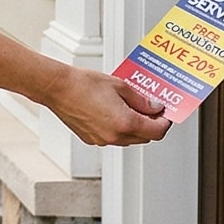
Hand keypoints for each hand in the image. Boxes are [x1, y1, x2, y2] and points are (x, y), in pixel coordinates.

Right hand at [49, 67, 172, 146]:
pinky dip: (119, 129)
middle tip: (151, 109)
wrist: (58, 88)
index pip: (157, 132)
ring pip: (128, 139)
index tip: (164, 114)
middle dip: (151, 125)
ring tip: (131, 108)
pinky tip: (114, 112)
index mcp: (125, 123)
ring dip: (135, 128)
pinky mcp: (91, 139)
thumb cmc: (84, 84)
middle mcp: (114, 136)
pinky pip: (113, 138)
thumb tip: (154, 107)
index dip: (164, 123)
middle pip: (144, 138)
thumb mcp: (121, 86)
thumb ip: (141, 100)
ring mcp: (102, 140)